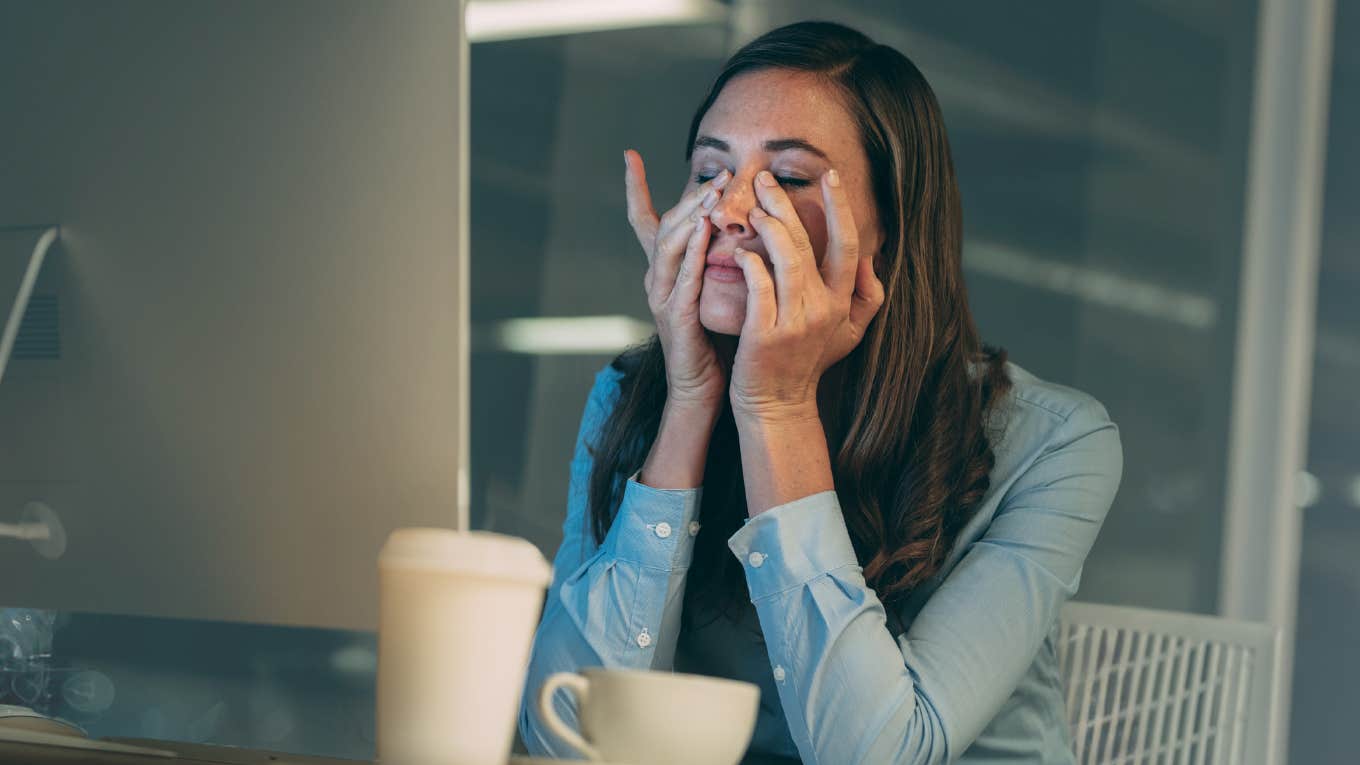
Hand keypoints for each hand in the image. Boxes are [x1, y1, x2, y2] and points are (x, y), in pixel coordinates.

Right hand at [625, 149, 730, 408]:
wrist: (702, 390)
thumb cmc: (713, 341)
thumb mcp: (712, 290)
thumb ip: (715, 260)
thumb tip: (734, 224)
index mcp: (664, 271)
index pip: (645, 221)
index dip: (636, 188)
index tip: (629, 154)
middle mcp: (656, 279)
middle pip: (665, 225)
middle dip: (690, 196)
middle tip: (719, 172)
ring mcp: (661, 297)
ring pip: (670, 245)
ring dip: (692, 216)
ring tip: (714, 192)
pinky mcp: (674, 316)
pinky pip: (683, 276)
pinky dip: (692, 251)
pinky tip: (704, 230)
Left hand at [729, 168, 884, 420]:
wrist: (777, 405)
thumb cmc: (806, 364)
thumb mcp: (848, 334)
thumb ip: (867, 298)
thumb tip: (871, 262)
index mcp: (841, 301)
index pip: (848, 243)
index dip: (841, 207)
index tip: (830, 175)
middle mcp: (821, 307)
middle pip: (807, 242)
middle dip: (784, 204)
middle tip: (764, 179)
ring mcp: (794, 320)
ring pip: (784, 257)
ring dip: (766, 226)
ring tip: (750, 209)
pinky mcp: (765, 333)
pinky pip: (758, 285)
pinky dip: (749, 263)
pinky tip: (738, 251)